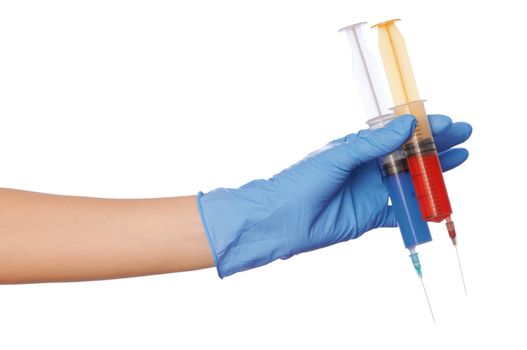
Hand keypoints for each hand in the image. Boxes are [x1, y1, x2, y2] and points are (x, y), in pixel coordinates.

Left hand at [198, 114, 471, 277]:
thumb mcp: (338, 156)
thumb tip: (406, 124)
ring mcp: (372, 191)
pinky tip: (439, 206)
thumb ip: (372, 144)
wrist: (282, 219)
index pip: (397, 133)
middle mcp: (369, 167)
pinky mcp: (372, 215)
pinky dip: (419, 210)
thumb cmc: (302, 181)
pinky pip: (402, 212)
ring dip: (434, 174)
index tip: (447, 123)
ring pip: (411, 181)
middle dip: (437, 146)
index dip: (423, 128)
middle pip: (410, 155)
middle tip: (464, 137)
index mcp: (359, 147)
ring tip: (460, 161)